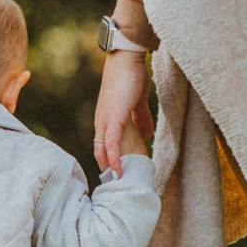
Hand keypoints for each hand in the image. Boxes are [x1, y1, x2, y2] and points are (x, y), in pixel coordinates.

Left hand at [94, 44, 151, 176]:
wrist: (126, 60)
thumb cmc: (131, 77)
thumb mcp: (137, 103)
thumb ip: (141, 119)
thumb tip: (147, 134)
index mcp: (106, 119)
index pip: (102, 146)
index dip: (107, 161)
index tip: (115, 176)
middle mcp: (101, 122)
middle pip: (99, 152)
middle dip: (106, 169)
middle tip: (115, 186)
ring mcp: (105, 120)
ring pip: (102, 151)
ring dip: (109, 168)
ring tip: (117, 185)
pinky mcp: (113, 118)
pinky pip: (111, 143)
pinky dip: (114, 158)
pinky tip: (118, 171)